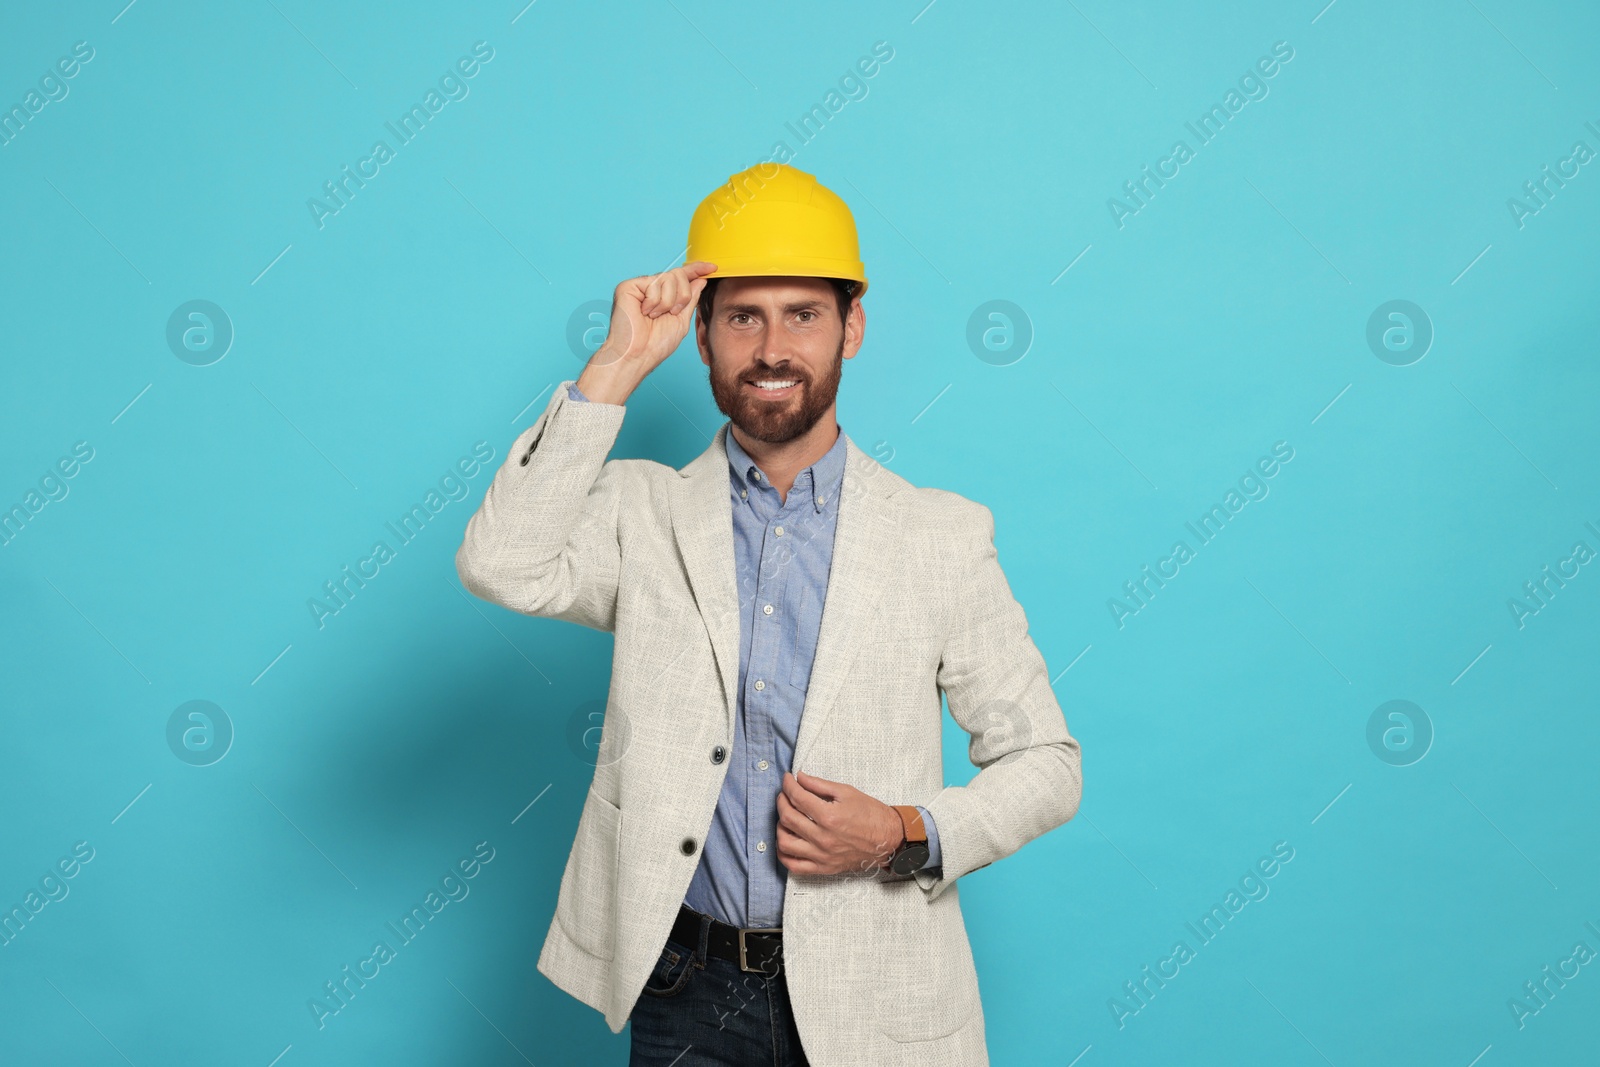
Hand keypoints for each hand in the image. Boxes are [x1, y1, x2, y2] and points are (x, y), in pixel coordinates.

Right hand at [579, 261, 717, 401]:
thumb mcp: (681, 320)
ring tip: (655, 316)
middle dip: (682, 295)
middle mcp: (651, 288)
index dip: (697, 269)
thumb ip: (691, 299)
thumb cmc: (655, 344)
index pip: (681, 277)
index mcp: (664, 296)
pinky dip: (654, 302)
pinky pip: (653, 283)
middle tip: (673, 313)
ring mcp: (640, 286)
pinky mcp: (629, 286)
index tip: (712, 267)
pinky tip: (644, 313)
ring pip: (668, 278)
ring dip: (668, 302)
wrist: (638, 355)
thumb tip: (701, 279)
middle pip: (678, 274)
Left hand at [776, 771, 903, 876]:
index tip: (787, 779)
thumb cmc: (871, 815)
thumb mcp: (847, 792)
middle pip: (788, 818)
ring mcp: (822, 855)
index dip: (788, 785)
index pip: (797, 797)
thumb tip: (800, 777)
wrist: (888, 839)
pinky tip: (785, 842)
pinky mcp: (823, 868)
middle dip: (782, 801)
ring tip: (785, 817)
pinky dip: (784, 854)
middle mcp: (823, 838)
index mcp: (829, 816)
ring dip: (780, 826)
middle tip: (785, 794)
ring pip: (785, 843)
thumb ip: (819, 784)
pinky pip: (794, 866)